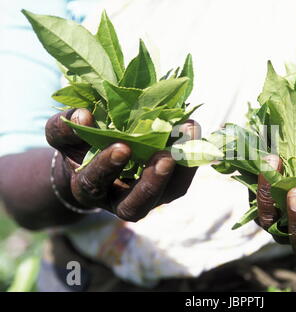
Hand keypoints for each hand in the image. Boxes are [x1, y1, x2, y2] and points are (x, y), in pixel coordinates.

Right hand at [45, 108, 199, 221]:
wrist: (99, 162)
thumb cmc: (79, 148)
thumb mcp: (64, 137)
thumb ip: (64, 128)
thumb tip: (83, 115)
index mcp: (90, 188)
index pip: (95, 182)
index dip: (107, 166)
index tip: (121, 147)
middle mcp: (120, 201)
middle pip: (136, 205)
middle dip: (151, 182)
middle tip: (165, 157)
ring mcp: (149, 197)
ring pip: (169, 193)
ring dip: (182, 167)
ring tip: (189, 133)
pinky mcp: (169, 187)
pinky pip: (184, 178)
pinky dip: (192, 156)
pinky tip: (192, 129)